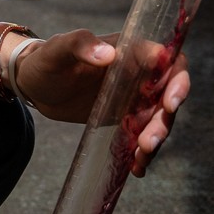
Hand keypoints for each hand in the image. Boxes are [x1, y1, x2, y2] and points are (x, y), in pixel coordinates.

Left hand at [9, 29, 191, 176]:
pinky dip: (142, 153)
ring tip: (141, 157)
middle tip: (148, 142)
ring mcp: (133, 99)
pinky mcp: (124, 118)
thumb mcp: (58, 50)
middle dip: (164, 121)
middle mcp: (140, 75)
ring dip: (156, 139)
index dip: (178, 81)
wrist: (36, 85)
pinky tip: (136, 168)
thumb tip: (108, 53)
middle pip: (168, 97)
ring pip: (158, 120)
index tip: (170, 103)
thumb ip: (81, 45)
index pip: (169, 61)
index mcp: (131, 52)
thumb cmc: (47, 59)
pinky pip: (141, 135)